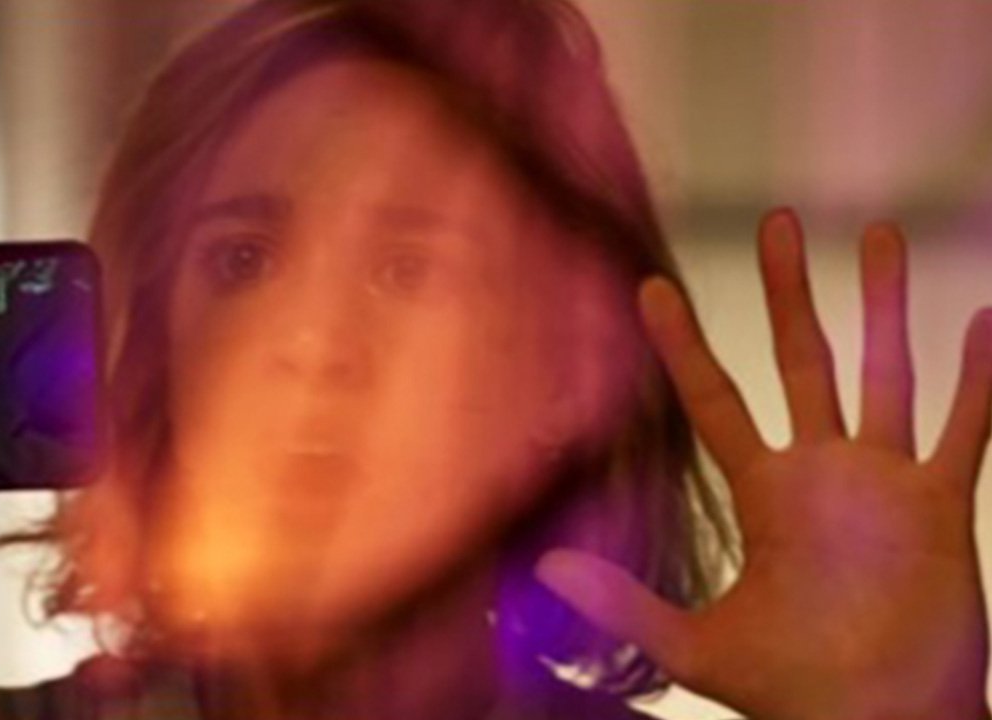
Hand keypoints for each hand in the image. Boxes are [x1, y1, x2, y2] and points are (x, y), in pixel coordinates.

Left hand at [537, 209, 990, 719]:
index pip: (714, 398)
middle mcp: (820, 472)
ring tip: (875, 234)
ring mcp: (883, 484)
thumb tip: (545, 570)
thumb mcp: (695, 648)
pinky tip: (982, 320)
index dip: (683, 345)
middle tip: (777, 222)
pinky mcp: (940, 508)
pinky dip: (978, 379)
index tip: (652, 287)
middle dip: (789, 292)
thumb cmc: (792, 691)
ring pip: (884, 373)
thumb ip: (625, 604)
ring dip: (883, 306)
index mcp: (763, 492)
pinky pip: (964, 429)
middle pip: (800, 361)